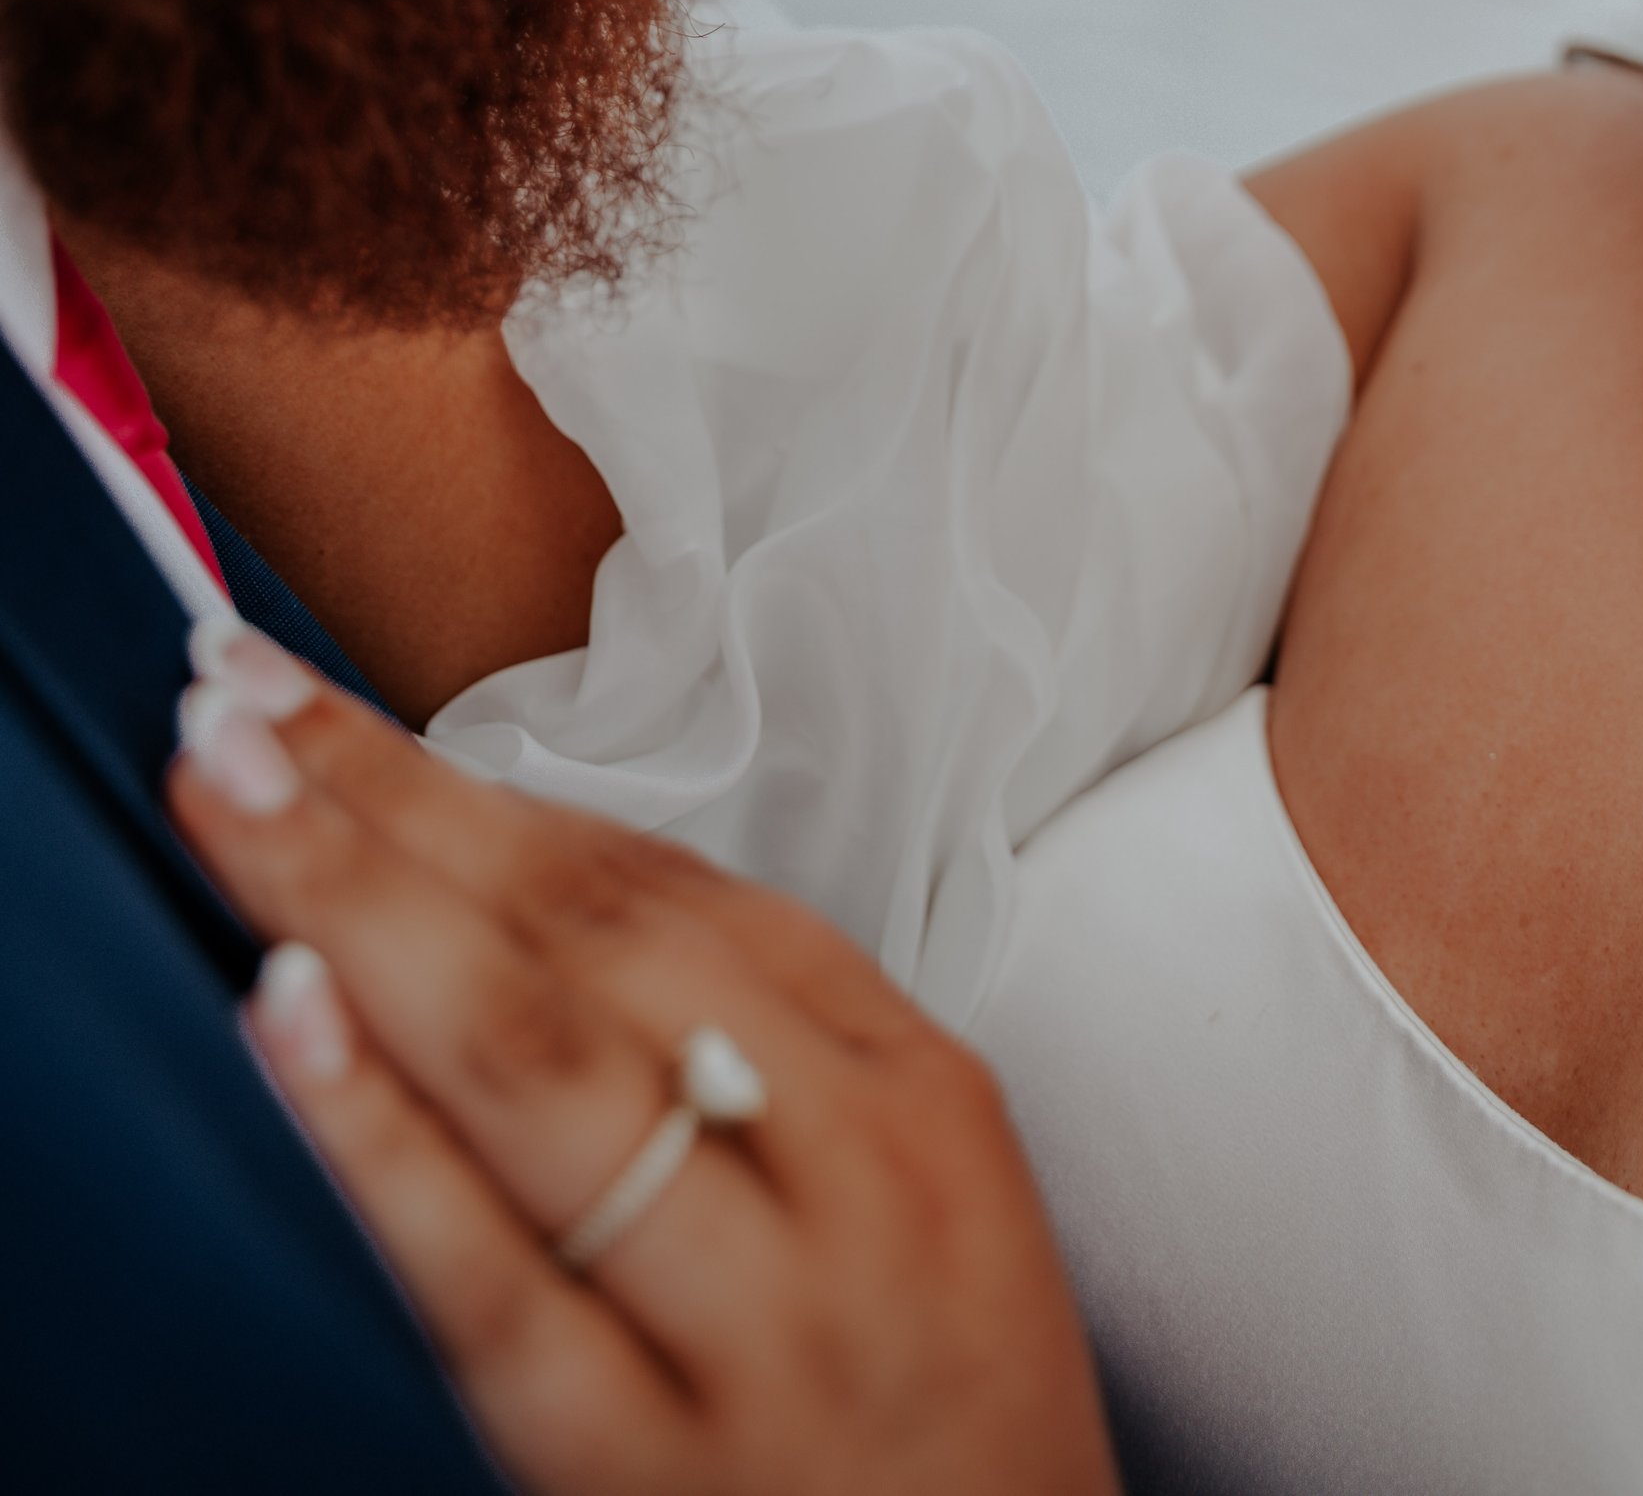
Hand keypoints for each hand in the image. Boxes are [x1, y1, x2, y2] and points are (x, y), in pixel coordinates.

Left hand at [169, 626, 1116, 1495]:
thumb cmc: (943, 1424)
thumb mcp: (917, 1199)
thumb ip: (761, 1050)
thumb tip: (517, 896)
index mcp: (913, 1093)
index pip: (664, 890)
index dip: (476, 782)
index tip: (324, 703)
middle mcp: (842, 1181)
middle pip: (592, 939)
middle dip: (394, 801)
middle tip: (237, 692)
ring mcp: (750, 1325)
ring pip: (541, 1068)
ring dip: (363, 905)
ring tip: (233, 795)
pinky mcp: (649, 1473)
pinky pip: (492, 1283)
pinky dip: (382, 1140)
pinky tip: (292, 1018)